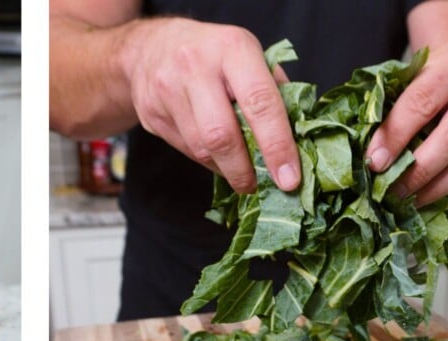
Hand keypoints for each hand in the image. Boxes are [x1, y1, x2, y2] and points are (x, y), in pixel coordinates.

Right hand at [121, 18, 300, 192]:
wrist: (150, 47)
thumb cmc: (213, 53)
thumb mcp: (248, 55)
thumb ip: (272, 91)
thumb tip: (297, 139)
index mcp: (232, 48)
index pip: (260, 103)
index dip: (277, 146)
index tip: (289, 178)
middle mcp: (196, 67)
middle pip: (222, 135)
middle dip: (244, 170)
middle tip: (258, 186)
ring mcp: (167, 91)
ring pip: (201, 149)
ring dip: (225, 168)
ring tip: (239, 173)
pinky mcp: (151, 114)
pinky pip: (185, 150)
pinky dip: (206, 160)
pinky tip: (215, 155)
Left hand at [365, 41, 447, 205]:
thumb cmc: (432, 73)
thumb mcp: (412, 75)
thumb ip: (391, 103)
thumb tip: (364, 146)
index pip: (422, 102)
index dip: (396, 134)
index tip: (374, 161)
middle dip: (416, 168)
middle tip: (388, 188)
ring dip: (432, 185)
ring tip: (404, 198)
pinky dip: (445, 186)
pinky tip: (422, 195)